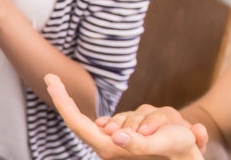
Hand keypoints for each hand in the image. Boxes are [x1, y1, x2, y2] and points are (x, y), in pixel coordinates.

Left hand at [47, 74, 206, 159]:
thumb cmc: (180, 152)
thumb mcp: (166, 143)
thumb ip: (139, 143)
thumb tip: (116, 135)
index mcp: (109, 148)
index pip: (76, 122)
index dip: (61, 100)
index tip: (51, 78)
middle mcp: (111, 144)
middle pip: (103, 119)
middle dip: (125, 117)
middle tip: (143, 124)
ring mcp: (121, 141)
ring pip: (125, 116)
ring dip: (149, 120)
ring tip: (168, 134)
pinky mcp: (132, 137)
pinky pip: (136, 116)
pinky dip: (154, 120)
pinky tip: (172, 130)